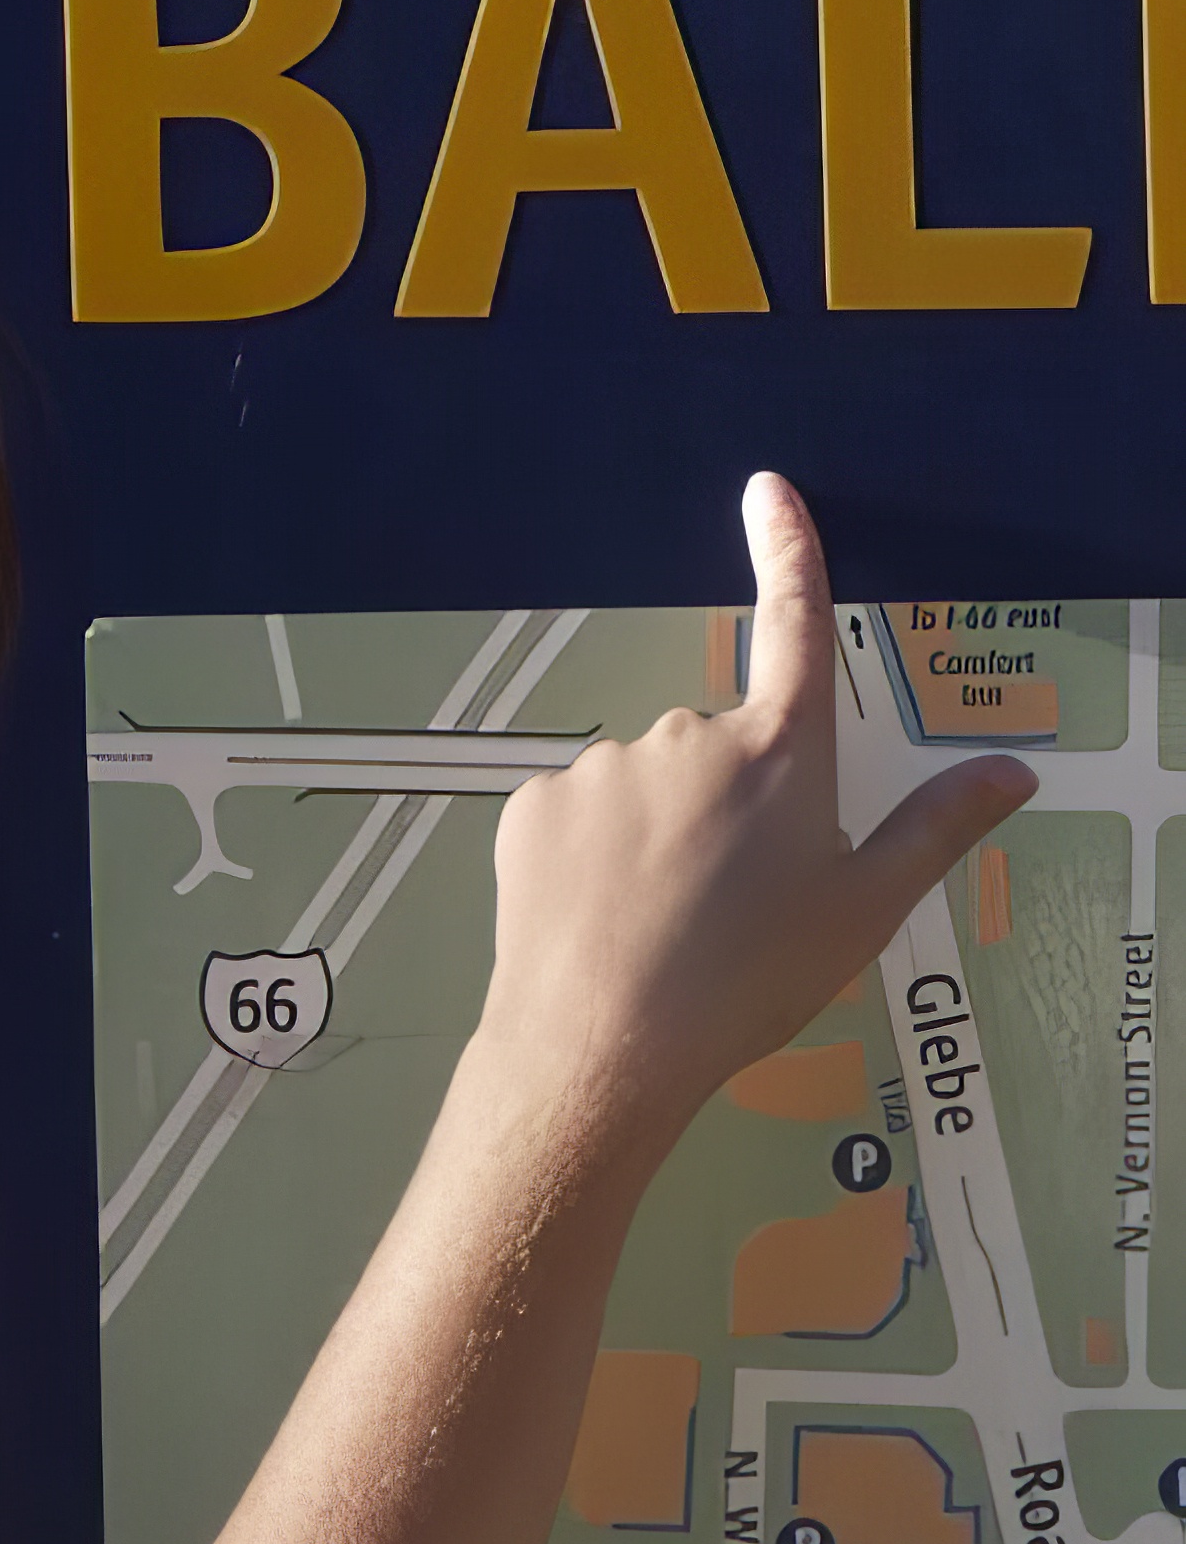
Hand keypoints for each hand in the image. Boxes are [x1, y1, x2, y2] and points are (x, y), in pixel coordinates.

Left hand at [476, 473, 1034, 1159]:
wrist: (600, 1051)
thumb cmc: (740, 985)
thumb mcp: (860, 912)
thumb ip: (934, 829)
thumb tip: (1010, 774)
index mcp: (779, 753)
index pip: (795, 624)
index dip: (786, 552)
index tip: (769, 493)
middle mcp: (687, 737)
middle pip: (714, 751)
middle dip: (719, 807)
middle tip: (719, 901)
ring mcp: (603, 767)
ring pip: (639, 788)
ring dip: (649, 837)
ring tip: (654, 925)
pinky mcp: (532, 807)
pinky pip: (572, 817)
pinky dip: (585, 860)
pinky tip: (596, 921)